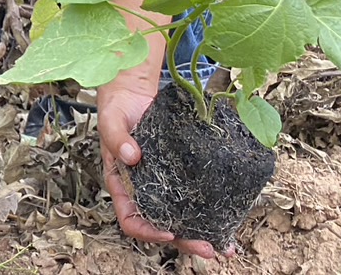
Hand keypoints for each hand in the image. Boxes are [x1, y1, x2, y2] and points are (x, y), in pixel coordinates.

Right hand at [98, 66, 215, 259]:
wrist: (134, 92)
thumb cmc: (117, 107)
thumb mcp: (111, 119)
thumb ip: (117, 137)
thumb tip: (131, 156)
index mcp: (122, 184)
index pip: (131, 219)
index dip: (148, 231)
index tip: (168, 232)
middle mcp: (143, 190)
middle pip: (162, 226)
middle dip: (184, 241)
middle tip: (207, 248)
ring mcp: (163, 184)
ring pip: (181, 217)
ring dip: (202, 234)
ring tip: (226, 247)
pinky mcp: (181, 173)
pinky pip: (194, 197)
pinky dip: (210, 212)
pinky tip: (228, 221)